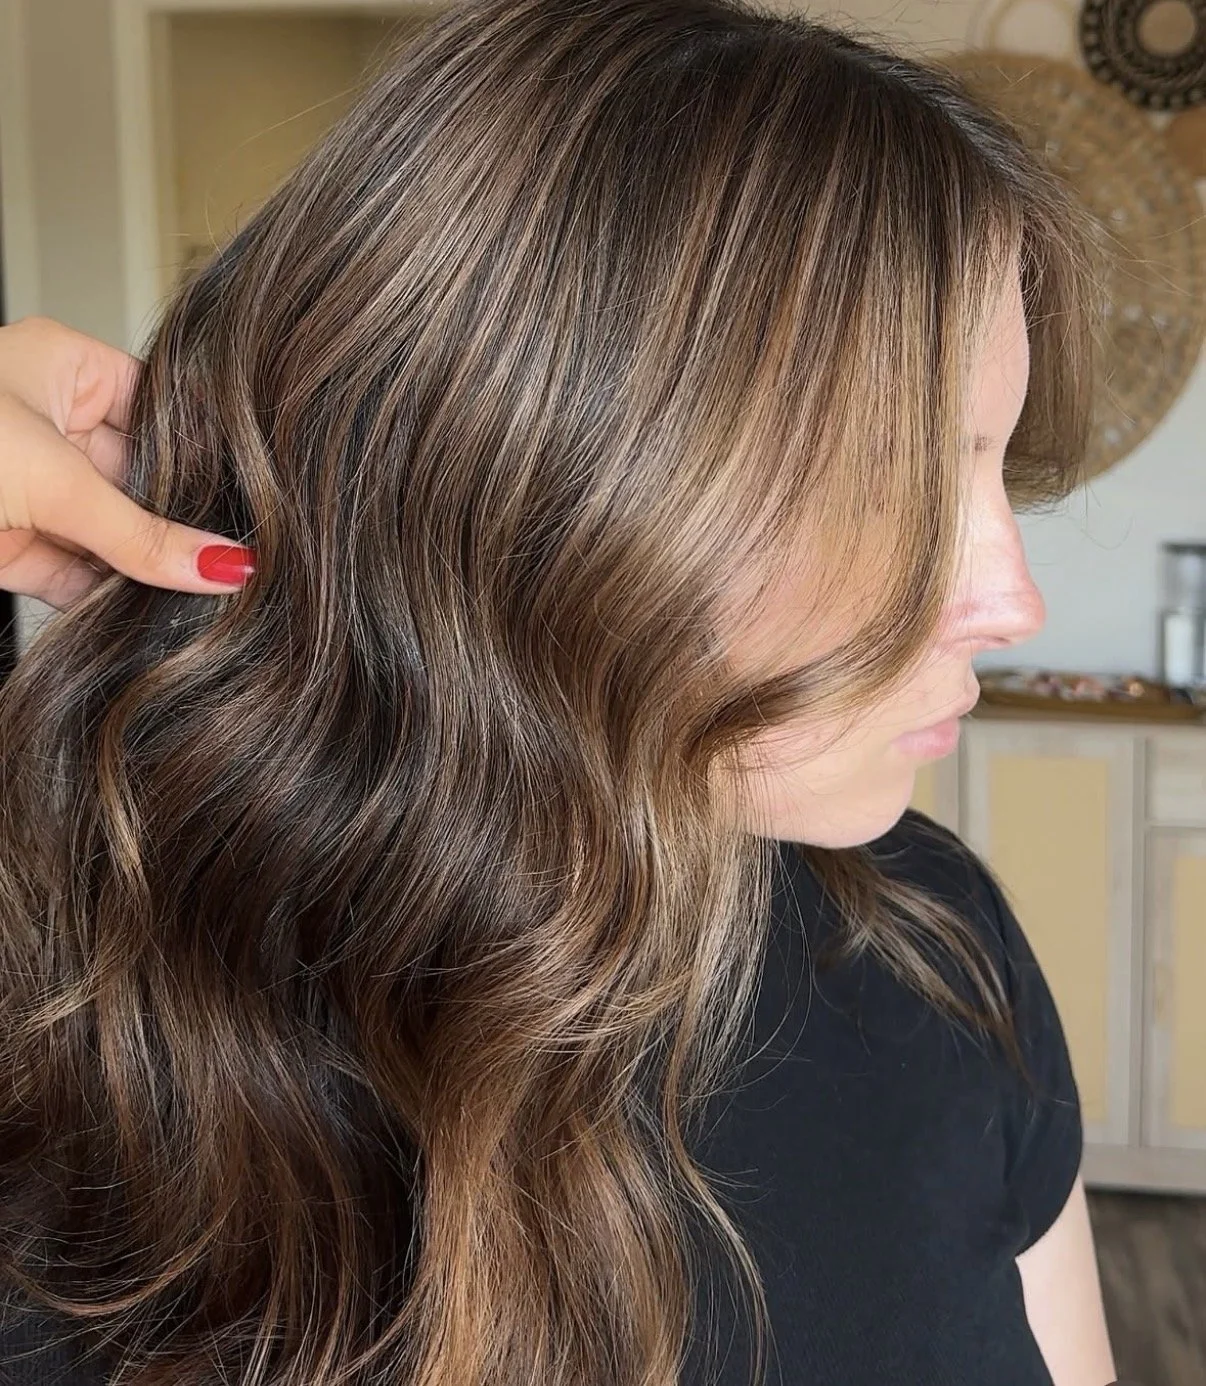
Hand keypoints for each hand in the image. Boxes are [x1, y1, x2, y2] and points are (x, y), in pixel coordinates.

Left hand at [0, 316, 255, 609]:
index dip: (208, 459)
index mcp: (66, 366)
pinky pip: (77, 572)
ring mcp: (32, 486)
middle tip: (235, 565)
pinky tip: (151, 615)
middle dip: (177, 526)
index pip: (164, 412)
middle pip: (141, 480)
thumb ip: (143, 534)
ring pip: (112, 531)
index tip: (254, 504)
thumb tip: (224, 565)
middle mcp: (52, 422)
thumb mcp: (55, 483)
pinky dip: (106, 597)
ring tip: (205, 599)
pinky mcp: (12, 543)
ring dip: (145, 568)